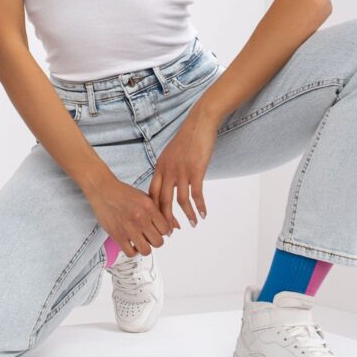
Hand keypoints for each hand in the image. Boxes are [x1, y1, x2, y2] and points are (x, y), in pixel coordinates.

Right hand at [86, 177, 172, 257]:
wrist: (103, 190)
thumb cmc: (124, 193)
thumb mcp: (145, 198)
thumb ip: (161, 211)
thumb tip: (177, 227)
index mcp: (149, 207)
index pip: (166, 229)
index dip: (163, 231)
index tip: (157, 229)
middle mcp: (141, 218)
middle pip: (158, 242)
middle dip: (155, 240)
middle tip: (149, 235)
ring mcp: (129, 228)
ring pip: (146, 250)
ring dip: (145, 247)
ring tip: (140, 241)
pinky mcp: (117, 235)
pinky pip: (131, 253)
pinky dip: (133, 251)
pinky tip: (131, 243)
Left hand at [148, 110, 218, 229]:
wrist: (200, 123)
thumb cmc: (188, 138)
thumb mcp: (171, 154)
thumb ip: (168, 169)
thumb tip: (168, 185)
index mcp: (160, 167)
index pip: (152, 195)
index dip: (155, 212)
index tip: (160, 222)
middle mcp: (167, 171)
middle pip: (163, 202)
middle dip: (167, 220)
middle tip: (172, 232)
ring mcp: (181, 171)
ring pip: (180, 201)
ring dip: (188, 215)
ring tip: (193, 224)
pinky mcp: (196, 170)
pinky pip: (196, 194)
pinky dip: (200, 206)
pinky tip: (204, 214)